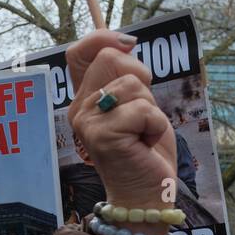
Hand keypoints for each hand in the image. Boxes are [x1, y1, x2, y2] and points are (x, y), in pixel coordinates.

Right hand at [66, 31, 176, 233]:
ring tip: (143, 132)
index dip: (103, 39)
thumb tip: (127, 43)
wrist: (145, 194)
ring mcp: (88, 121)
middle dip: (140, 79)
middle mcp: (80, 108)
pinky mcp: (102, 135)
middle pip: (110, 58)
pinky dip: (156, 125)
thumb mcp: (137, 105)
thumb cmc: (144, 151)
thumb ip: (126, 78)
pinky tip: (146, 144)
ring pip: (130, 83)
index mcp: (85, 99)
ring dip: (150, 108)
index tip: (128, 45)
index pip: (79, 51)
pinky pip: (143, 109)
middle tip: (141, 112)